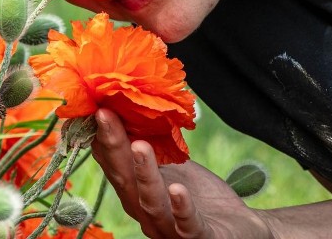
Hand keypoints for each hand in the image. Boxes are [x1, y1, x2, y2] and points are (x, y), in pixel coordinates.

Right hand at [90, 109, 271, 238]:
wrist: (235, 228)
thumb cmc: (198, 195)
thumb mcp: (171, 166)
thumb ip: (150, 145)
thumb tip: (130, 105)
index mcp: (136, 194)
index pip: (113, 165)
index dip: (102, 137)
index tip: (95, 106)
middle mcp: (145, 212)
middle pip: (125, 180)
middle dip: (114, 147)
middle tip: (105, 114)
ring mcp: (169, 228)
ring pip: (151, 203)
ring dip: (143, 174)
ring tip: (138, 145)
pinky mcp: (199, 236)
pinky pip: (187, 225)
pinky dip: (181, 207)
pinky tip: (177, 189)